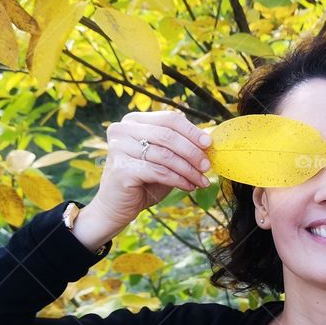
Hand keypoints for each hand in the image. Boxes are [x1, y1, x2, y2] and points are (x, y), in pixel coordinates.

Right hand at [86, 110, 212, 231]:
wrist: (116, 206)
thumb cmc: (143, 180)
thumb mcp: (163, 158)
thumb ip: (180, 146)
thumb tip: (209, 140)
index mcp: (134, 121)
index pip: (169, 119)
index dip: (192, 131)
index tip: (209, 144)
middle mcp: (122, 129)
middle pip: (168, 135)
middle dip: (192, 152)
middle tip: (207, 166)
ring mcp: (119, 148)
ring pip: (165, 155)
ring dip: (188, 169)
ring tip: (201, 180)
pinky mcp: (121, 169)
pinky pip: (159, 172)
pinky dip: (178, 179)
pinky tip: (189, 186)